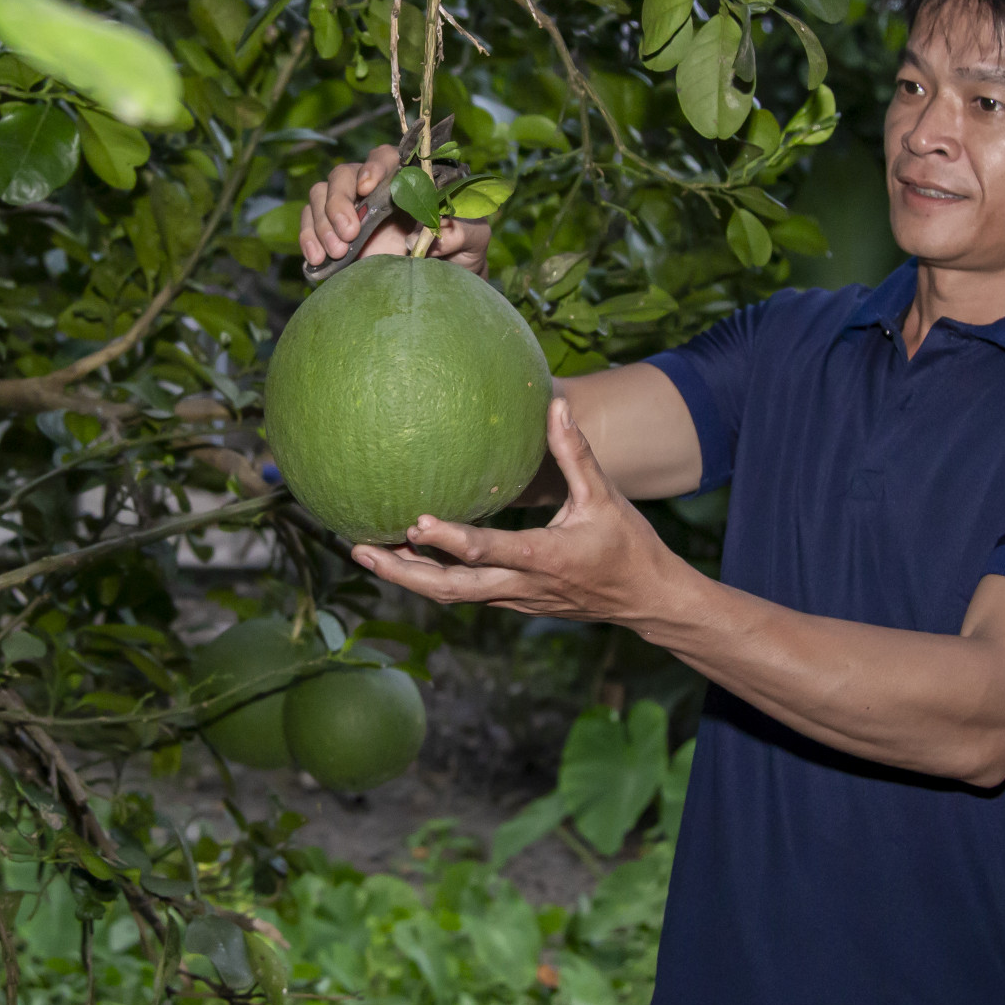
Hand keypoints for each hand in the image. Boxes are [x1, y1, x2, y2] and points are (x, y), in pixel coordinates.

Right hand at [298, 143, 489, 276]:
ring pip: (321, 194)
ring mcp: (350, 207)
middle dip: (341, 200)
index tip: (369, 187)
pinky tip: (316, 258)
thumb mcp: (475, 239)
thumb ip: (465, 231)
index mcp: (406, 176)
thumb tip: (440, 230)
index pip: (384, 157)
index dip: (374, 167)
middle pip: (344, 174)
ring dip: (323, 221)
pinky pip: (309, 222)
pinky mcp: (333, 231)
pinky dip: (308, 236)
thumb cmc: (462, 249)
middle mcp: (374, 186)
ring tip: (336, 251)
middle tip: (349, 232)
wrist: (442, 279)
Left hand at [350, 398, 696, 624]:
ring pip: (452, 595)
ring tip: (365, 553)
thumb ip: (576, 452)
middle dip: (402, 572)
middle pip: (451, 588)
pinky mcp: (512, 600)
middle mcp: (523, 584)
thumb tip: (553, 404)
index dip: (452, 541)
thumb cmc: (628, 545)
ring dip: (407, 577)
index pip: (491, 551)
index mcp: (547, 556)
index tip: (417, 523)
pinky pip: (464, 593)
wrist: (646, 600)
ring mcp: (515, 597)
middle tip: (359, 549)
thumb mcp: (605, 497)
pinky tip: (403, 558)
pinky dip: (430, 579)